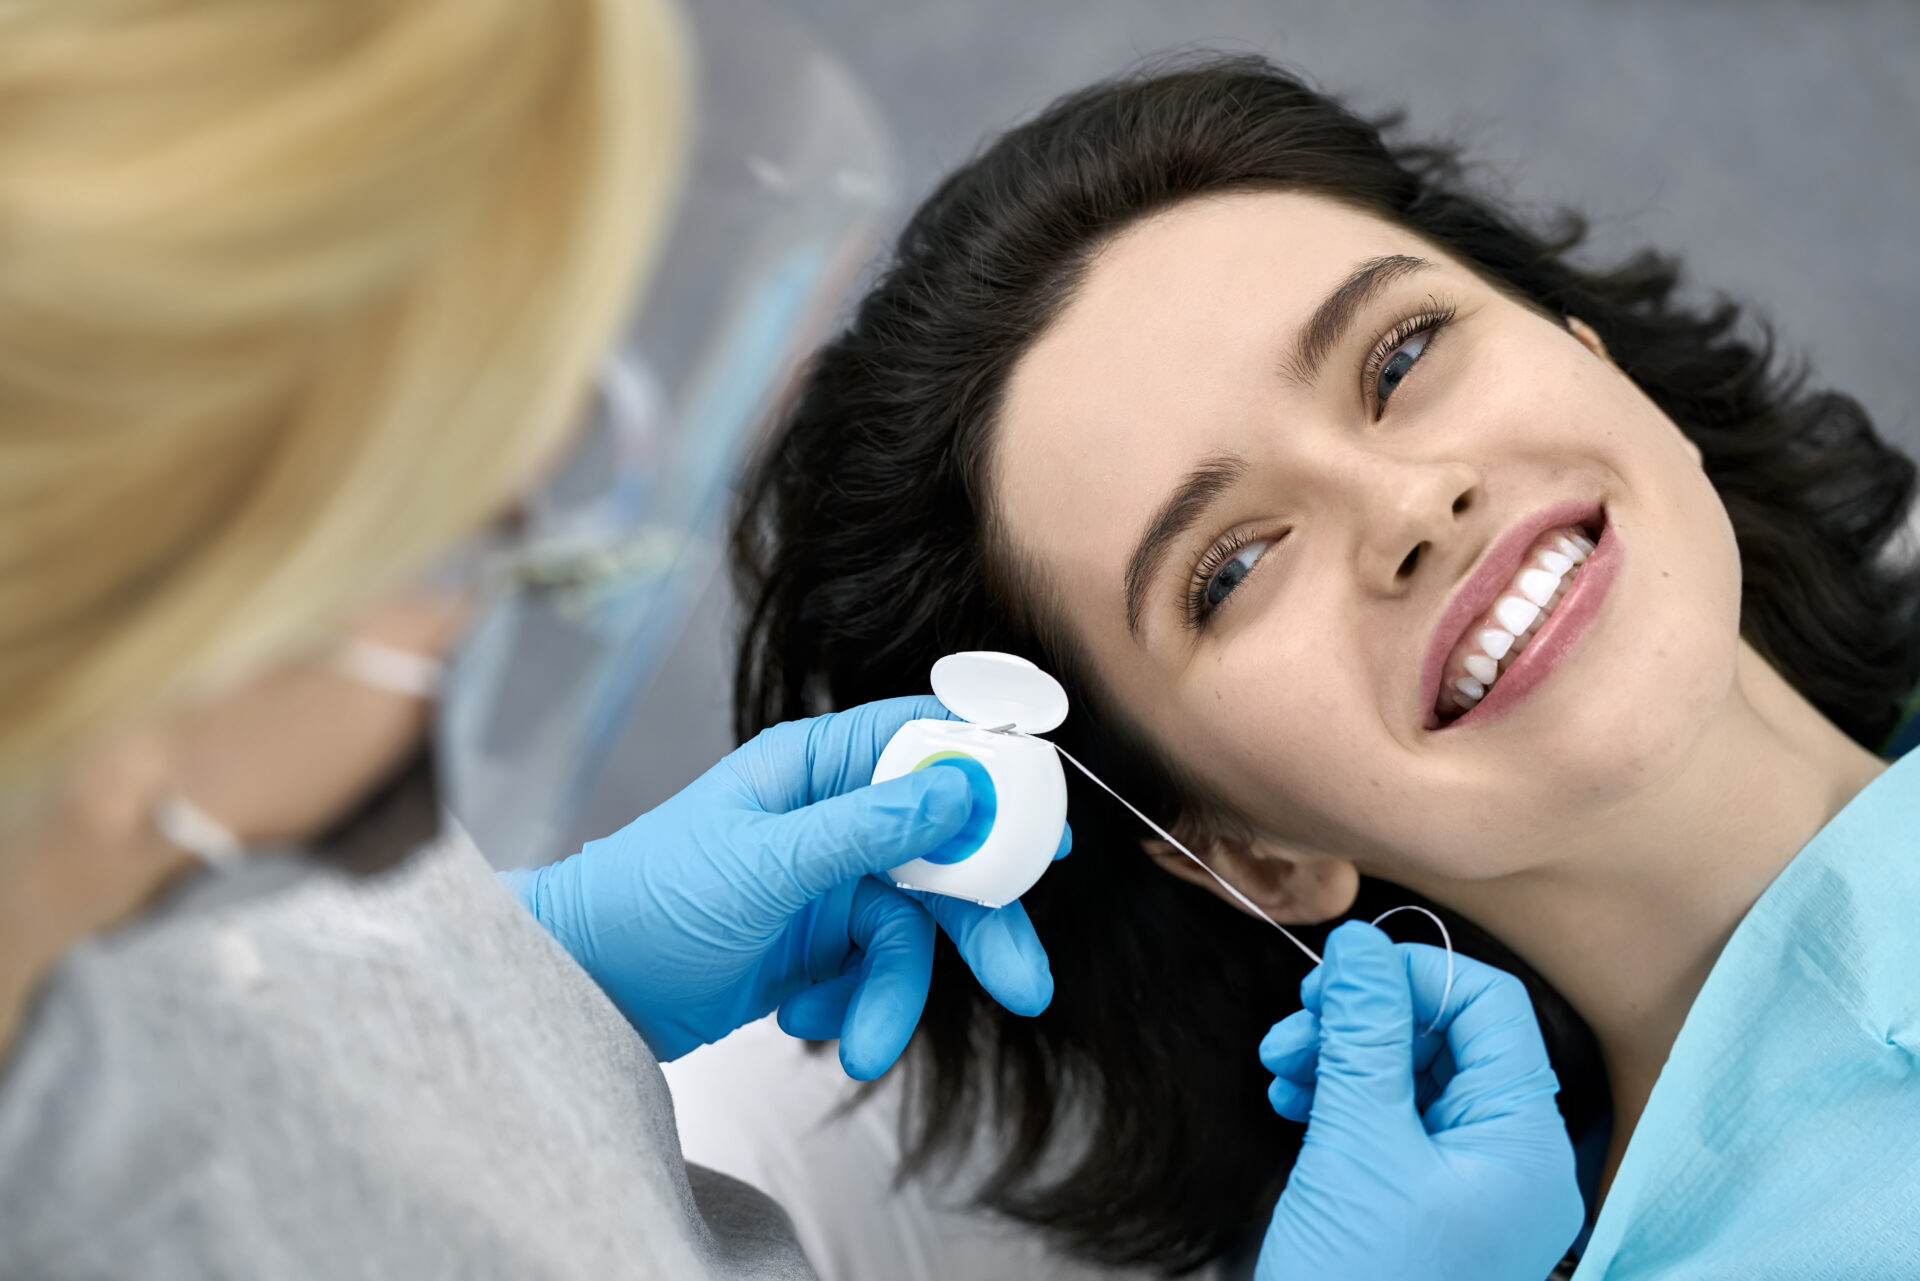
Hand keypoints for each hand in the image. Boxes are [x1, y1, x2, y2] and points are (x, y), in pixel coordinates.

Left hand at [506, 696, 1069, 1078]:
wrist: (582, 992)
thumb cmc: (647, 903)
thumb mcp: (765, 865)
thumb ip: (868, 828)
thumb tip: (960, 791)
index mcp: (816, 767)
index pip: (927, 741)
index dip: (994, 772)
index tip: (1048, 820)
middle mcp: (833, 817)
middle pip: (944, 853)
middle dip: (980, 923)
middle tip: (1024, 984)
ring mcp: (829, 884)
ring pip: (913, 931)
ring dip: (897, 994)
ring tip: (866, 1046)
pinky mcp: (820, 945)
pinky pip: (877, 973)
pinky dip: (858, 1005)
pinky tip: (809, 1021)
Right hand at [1255, 921, 1583, 1280]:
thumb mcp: (1356, 1144)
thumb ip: (1363, 1034)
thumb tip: (1361, 947)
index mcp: (1522, 1145)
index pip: (1489, 1009)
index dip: (1413, 976)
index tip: (1340, 973)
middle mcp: (1509, 1163)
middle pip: (1447, 1039)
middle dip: (1365, 1018)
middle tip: (1297, 1025)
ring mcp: (1468, 1190)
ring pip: (1412, 1078)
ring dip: (1343, 1055)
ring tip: (1283, 1066)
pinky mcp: (1424, 1208)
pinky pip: (1393, 1123)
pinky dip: (1342, 1098)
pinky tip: (1295, 1100)